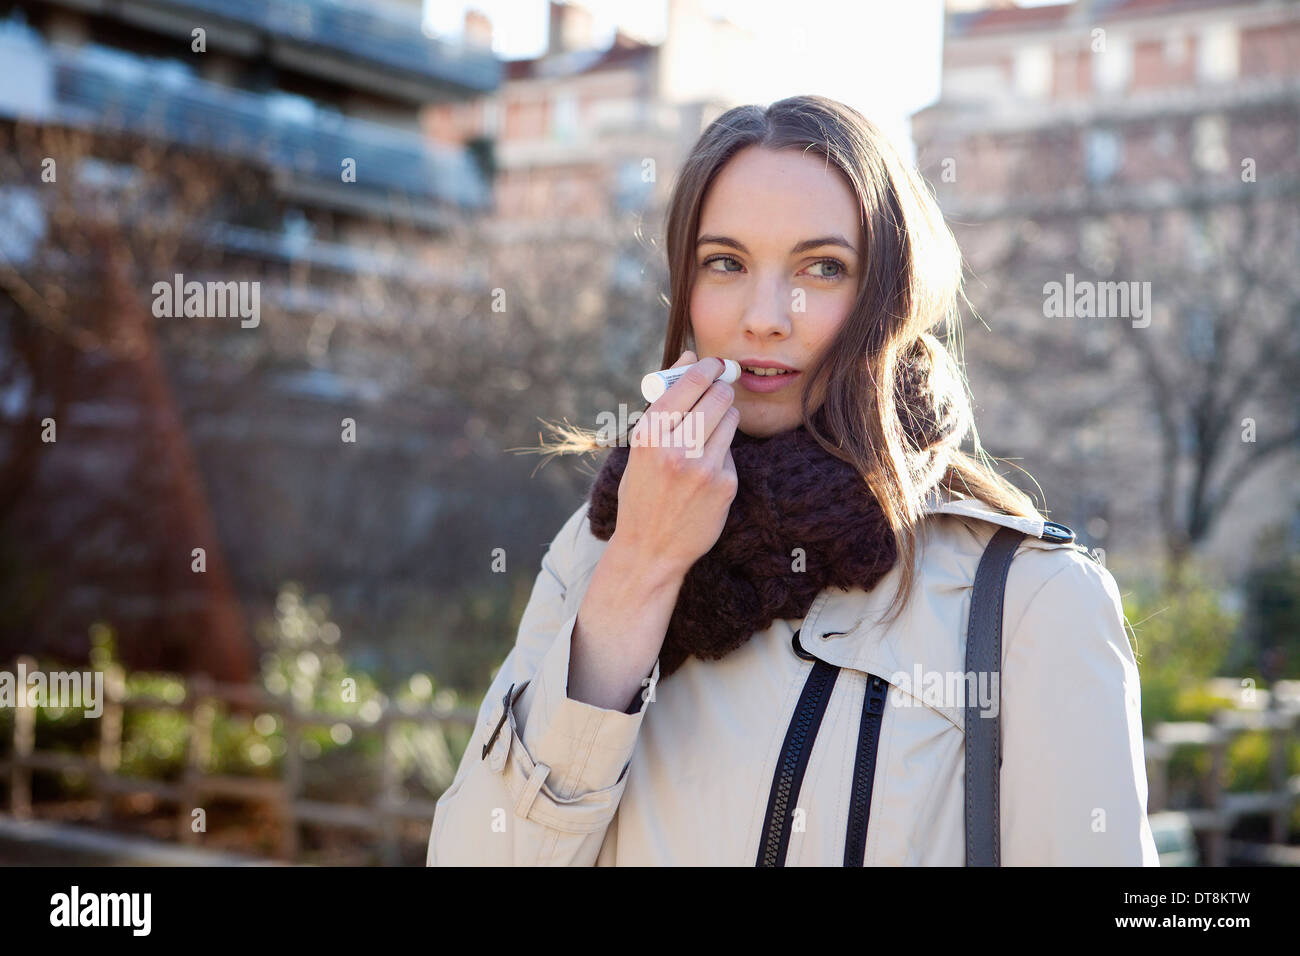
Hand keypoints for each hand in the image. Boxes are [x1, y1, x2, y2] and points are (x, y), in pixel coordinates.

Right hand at [611, 350, 739, 578]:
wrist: (650, 549)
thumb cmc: (642, 492)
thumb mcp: (640, 448)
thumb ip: (664, 405)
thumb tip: (690, 358)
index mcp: (648, 434)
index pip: (688, 383)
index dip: (707, 367)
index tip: (715, 363)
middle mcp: (674, 448)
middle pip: (718, 396)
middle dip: (721, 389)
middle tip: (721, 389)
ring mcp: (702, 467)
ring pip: (730, 419)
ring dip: (724, 417)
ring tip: (708, 433)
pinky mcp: (724, 484)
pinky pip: (731, 451)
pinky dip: (722, 452)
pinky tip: (706, 470)